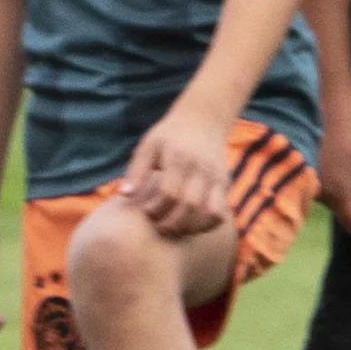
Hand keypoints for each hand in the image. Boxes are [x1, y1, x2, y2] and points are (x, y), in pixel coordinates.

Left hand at [118, 108, 235, 239]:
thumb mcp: (148, 146)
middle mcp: (201, 168)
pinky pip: (220, 213)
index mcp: (179, 158)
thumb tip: (125, 196)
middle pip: (190, 206)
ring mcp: (216, 177)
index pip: (169, 193)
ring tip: (175, 229)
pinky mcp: (225, 184)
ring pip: (209, 213)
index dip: (156, 209)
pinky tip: (191, 225)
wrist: (202, 120)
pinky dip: (206, 225)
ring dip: (191, 228)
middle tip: (159, 226)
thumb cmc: (168, 136)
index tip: (146, 211)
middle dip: (172, 223)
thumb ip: (136, 171)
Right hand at [319, 89, 350, 233]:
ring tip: (348, 160)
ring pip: (335, 202)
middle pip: (345, 214)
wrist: (329, 102)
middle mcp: (320, 194)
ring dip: (345, 188)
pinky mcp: (305, 175)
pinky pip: (325, 190)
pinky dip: (334, 180)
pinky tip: (336, 158)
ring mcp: (310, 185)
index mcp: (339, 192)